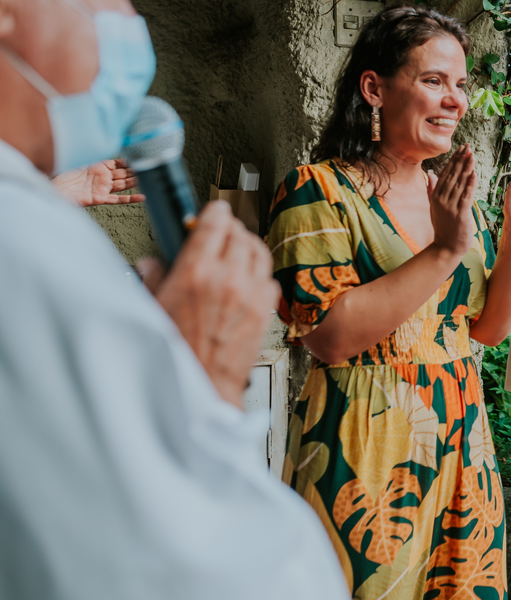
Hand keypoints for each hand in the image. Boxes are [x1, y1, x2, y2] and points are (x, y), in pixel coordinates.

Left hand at [52, 159, 144, 206]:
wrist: (53, 189)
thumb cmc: (62, 173)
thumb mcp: (78, 159)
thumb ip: (91, 153)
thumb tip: (99, 140)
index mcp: (98, 166)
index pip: (118, 163)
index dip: (128, 162)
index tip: (139, 158)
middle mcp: (103, 177)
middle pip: (123, 174)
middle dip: (135, 171)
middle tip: (148, 168)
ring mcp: (103, 187)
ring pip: (123, 184)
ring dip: (135, 182)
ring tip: (147, 179)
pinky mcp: (100, 198)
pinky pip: (118, 199)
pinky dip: (130, 198)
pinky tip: (142, 197)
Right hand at [136, 200, 279, 408]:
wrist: (202, 388)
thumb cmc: (174, 355)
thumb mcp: (152, 308)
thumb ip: (154, 278)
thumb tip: (153, 263)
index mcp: (196, 272)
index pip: (214, 223)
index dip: (214, 212)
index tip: (213, 210)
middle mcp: (228, 278)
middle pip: (240, 234)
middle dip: (230, 228)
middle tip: (221, 232)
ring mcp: (251, 294)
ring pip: (259, 252)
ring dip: (248, 246)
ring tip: (237, 251)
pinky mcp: (265, 311)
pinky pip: (269, 278)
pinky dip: (260, 273)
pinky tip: (247, 280)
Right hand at [428, 145, 477, 259]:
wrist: (446, 247)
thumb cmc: (443, 227)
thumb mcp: (434, 207)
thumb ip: (432, 190)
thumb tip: (431, 174)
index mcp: (436, 196)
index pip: (446, 174)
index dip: (454, 160)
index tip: (461, 149)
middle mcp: (441, 199)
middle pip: (452, 176)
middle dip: (461, 160)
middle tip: (468, 146)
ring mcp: (450, 207)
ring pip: (459, 183)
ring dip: (466, 168)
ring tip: (472, 155)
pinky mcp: (459, 214)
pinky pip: (465, 196)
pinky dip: (470, 185)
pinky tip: (474, 174)